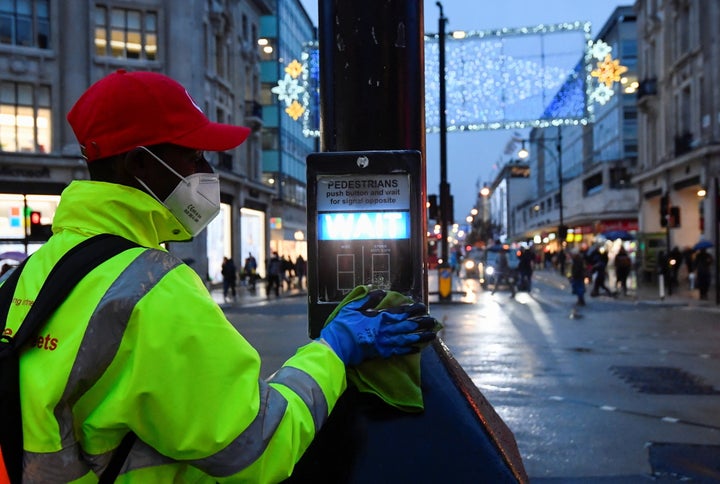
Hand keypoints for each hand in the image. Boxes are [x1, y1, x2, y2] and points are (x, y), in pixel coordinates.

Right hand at [319, 289, 437, 365]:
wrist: (336, 347)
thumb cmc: (342, 326)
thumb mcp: (353, 308)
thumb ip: (367, 299)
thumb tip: (379, 291)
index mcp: (379, 318)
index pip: (401, 313)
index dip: (413, 310)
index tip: (423, 307)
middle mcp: (385, 331)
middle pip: (408, 326)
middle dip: (422, 323)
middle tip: (433, 321)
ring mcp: (384, 343)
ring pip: (407, 339)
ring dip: (421, 337)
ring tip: (432, 335)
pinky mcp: (381, 353)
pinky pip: (399, 351)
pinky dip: (409, 350)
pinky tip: (418, 348)